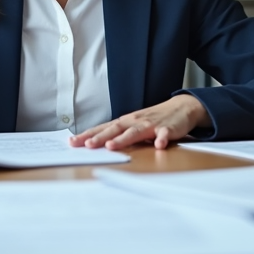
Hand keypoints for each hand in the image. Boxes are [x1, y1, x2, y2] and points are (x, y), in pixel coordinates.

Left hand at [69, 95, 211, 150]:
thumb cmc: (153, 119)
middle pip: (115, 129)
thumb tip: (95, 143)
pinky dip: (161, 139)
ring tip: (112, 146)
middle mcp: (135, 121)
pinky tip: (158, 146)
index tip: (72, 142)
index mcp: (125, 122)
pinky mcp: (167, 129)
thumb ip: (118, 134)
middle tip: (87, 145)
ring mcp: (151, 124)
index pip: (103, 128)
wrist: (181, 108)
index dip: (88, 135)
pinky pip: (164, 135)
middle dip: (100, 137)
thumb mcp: (133, 125)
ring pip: (136, 132)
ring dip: (123, 139)